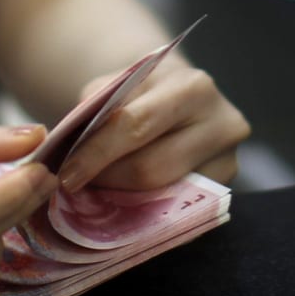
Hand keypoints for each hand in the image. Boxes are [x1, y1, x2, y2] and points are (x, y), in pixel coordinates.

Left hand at [55, 60, 249, 193]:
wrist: (181, 99)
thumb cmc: (143, 92)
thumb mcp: (117, 85)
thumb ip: (96, 110)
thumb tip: (67, 148)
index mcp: (193, 88)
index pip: (135, 125)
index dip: (96, 153)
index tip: (66, 173)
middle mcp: (222, 124)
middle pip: (150, 168)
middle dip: (106, 179)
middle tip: (76, 185)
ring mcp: (228, 163)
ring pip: (162, 195)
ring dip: (120, 196)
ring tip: (95, 189)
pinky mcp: (223, 193)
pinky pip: (173, 211)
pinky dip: (141, 207)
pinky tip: (121, 198)